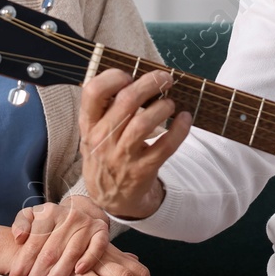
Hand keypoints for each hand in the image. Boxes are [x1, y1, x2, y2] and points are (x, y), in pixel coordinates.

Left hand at [6, 198, 110, 275]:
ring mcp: (86, 223)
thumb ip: (21, 223)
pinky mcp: (101, 231)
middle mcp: (69, 216)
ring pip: (71, 253)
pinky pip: (97, 247)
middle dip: (37, 273)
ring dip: (57, 275)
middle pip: (51, 250)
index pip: (35, 241)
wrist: (75, 216)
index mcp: (50, 211)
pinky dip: (89, 259)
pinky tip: (78, 272)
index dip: (23, 261)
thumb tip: (19, 237)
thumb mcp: (31, 216)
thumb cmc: (48, 223)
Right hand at [68, 244, 156, 275]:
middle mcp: (105, 255)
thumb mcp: (91, 250)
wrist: (33, 246)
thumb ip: (113, 255)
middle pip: (137, 273)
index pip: (139, 268)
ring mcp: (92, 262)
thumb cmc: (63, 252)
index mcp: (110, 252)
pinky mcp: (75, 273)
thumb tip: (134, 258)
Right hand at [80, 68, 192, 218]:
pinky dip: (180, 129)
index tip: (129, 75)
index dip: (113, 77)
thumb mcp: (93, 134)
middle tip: (165, 78)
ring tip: (170, 103)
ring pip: (145, 122)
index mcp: (89, 125)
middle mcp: (103, 139)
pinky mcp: (143, 170)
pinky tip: (185, 119)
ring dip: (163, 107)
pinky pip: (166, 146)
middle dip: (151, 83)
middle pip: (127, 100)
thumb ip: (104, 109)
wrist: (110, 199)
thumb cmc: (105, 156)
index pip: (93, 92)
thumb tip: (133, 78)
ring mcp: (122, 156)